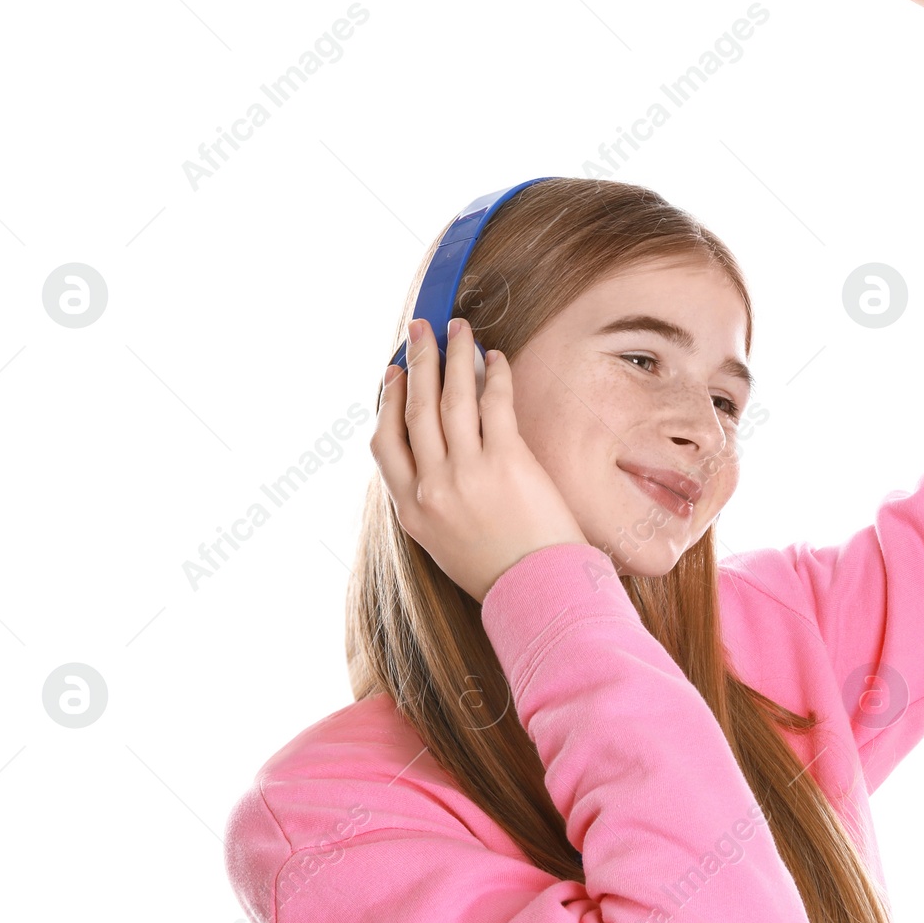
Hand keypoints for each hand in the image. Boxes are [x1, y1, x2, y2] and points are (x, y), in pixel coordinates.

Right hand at [371, 318, 588, 603]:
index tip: (396, 374)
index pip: (385, 443)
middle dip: (417, 362)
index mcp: (412, 511)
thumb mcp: (445, 543)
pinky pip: (494, 404)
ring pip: (450, 398)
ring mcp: (466, 473)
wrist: (539, 593)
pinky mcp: (506, 462)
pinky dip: (493, 375)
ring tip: (458, 329)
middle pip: (416, 409)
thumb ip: (432, 502)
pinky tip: (495, 358)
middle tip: (420, 329)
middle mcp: (432, 488)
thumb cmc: (499, 572)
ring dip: (453, 356)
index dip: (389, 401)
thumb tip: (435, 456)